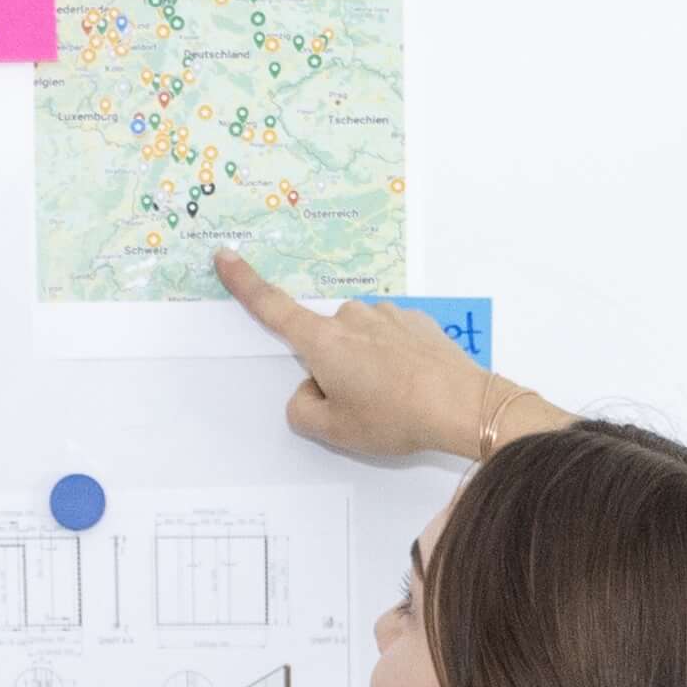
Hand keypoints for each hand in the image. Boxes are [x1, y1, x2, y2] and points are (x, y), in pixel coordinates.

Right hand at [215, 245, 562, 463]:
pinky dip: (393, 361)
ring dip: (366, 366)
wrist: (461, 405)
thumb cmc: (394, 417)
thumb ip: (303, 411)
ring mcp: (386, 314)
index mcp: (322, 341)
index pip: (272, 307)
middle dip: (332, 371)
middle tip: (361, 407)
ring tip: (393, 399)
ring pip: (358, 343)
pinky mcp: (415, 320)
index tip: (225, 256)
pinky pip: (389, 340)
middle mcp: (351, 317)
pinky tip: (413, 384)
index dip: (245, 283)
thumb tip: (309, 390)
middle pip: (324, 343)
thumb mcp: (334, 430)